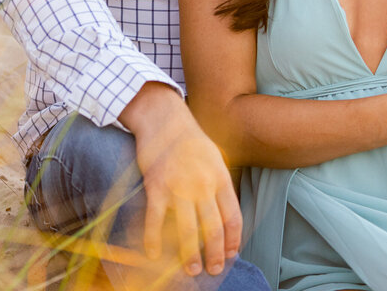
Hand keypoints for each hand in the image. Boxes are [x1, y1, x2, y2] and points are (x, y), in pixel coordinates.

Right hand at [120, 84, 240, 276]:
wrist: (163, 118)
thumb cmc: (189, 139)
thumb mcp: (214, 157)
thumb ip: (219, 184)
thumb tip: (223, 213)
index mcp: (220, 178)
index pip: (233, 217)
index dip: (233, 240)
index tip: (231, 255)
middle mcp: (202, 184)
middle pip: (213, 228)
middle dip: (215, 254)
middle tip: (212, 269)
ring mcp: (178, 187)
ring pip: (188, 230)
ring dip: (190, 254)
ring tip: (191, 269)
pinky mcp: (156, 186)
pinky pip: (156, 220)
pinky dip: (153, 240)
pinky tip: (153, 254)